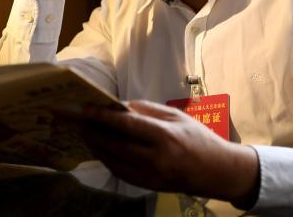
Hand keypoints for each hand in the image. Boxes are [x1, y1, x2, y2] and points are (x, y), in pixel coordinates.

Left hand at [81, 100, 259, 208]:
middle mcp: (156, 158)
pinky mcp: (148, 186)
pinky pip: (120, 172)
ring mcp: (151, 176)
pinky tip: (99, 147)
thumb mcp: (175, 116)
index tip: (83, 108)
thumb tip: (117, 105)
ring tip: (83, 131)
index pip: (126, 125)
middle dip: (92, 131)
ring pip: (113, 160)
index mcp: (165, 136)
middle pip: (114, 144)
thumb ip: (145, 110)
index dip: (101, 116)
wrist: (216, 171)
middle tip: (75, 119)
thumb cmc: (198, 137)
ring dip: (95, 145)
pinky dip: (106, 159)